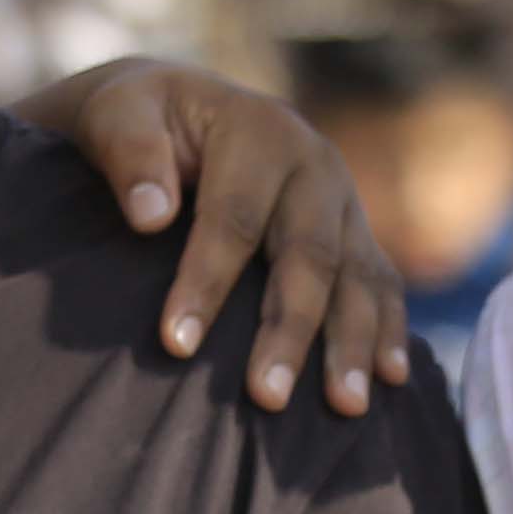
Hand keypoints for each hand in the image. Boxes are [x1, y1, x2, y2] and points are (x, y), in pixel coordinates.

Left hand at [13, 59, 410, 413]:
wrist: (185, 108)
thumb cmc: (142, 120)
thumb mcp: (119, 115)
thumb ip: (130, 154)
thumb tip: (150, 217)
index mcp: (258, 131)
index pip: (234, 216)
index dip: (207, 280)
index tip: (176, 344)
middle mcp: (314, 163)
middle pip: (308, 255)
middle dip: (290, 330)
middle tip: (266, 397)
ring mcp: (343, 199)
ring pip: (356, 275)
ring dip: (353, 343)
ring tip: (345, 406)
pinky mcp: (356, 230)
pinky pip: (381, 281)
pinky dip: (389, 329)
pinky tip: (392, 380)